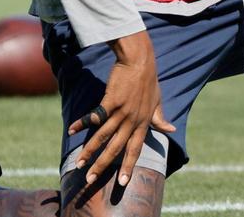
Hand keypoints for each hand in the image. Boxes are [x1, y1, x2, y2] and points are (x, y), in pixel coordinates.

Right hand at [67, 30, 175, 186]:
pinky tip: (72, 130)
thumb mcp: (158, 101)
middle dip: (103, 164)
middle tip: (91, 179)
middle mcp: (132, 120)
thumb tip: (171, 129)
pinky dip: (83, 123)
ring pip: (103, 135)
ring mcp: (122, 111)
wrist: (140, 60)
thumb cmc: (149, 80)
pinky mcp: (111, 100)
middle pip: (116, 147)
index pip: (135, 149)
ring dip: (90, 149)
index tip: (122, 182)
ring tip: (79, 162)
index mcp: (143, 123)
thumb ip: (160, 118)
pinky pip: (95, 115)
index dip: (128, 165)